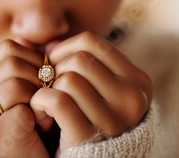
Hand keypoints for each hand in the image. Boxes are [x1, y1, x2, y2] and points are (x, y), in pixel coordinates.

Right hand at [0, 40, 49, 157]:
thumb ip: (27, 64)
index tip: (42, 80)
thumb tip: (44, 41)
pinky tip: (40, 128)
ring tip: (42, 113)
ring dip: (39, 98)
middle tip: (45, 98)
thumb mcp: (23, 90)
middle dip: (39, 78)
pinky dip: (40, 118)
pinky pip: (23, 110)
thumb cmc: (26, 124)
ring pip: (17, 83)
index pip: (7, 48)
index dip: (34, 59)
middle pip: (12, 63)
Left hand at [30, 31, 152, 153]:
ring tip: (48, 102)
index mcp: (138, 81)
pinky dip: (41, 101)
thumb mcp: (97, 89)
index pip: (91, 42)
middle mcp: (132, 98)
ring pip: (68, 79)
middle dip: (56, 69)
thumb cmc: (89, 119)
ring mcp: (114, 118)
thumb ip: (79, 62)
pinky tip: (41, 112)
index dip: (64, 48)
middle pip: (78, 59)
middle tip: (50, 86)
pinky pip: (57, 100)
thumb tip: (48, 43)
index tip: (55, 65)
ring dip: (48, 88)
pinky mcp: (89, 136)